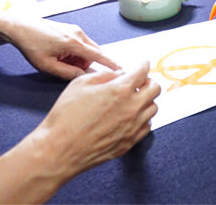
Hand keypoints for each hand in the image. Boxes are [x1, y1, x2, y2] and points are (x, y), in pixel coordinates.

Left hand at [4, 17, 119, 79]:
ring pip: (87, 49)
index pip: (98, 56)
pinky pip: (82, 43)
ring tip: (60, 60)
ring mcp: (76, 29)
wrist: (21, 27)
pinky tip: (60, 53)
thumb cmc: (32, 46)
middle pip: (94, 53)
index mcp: (73, 43)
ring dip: (79, 58)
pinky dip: (76, 52)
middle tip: (66, 68)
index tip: (121, 70)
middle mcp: (79, 34)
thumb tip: (83, 78)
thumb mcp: (47, 65)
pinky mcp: (72, 28)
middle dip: (85, 64)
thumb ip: (67, 73)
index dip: (110, 64)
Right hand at [31, 61, 159, 175]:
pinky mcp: (129, 142)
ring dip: (147, 100)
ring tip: (135, 100)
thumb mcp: (80, 84)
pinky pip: (146, 126)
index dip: (143, 66)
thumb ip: (105, 75)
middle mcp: (131, 108)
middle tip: (141, 81)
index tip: (143, 65)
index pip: (142, 72)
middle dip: (149, 81)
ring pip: (153, 108)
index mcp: (120, 90)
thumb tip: (120, 75)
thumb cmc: (66, 117)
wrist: (59, 150)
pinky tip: (131, 117)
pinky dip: (143, 118)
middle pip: (155, 89)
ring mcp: (132, 127)